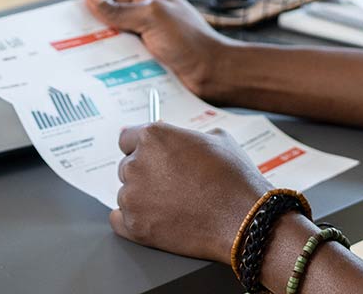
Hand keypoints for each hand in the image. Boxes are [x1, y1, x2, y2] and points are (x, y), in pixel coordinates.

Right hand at [84, 0, 237, 99]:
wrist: (216, 76)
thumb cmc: (189, 42)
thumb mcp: (151, 18)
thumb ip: (120, 9)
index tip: (69, 11)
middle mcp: (148, 17)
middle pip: (111, 16)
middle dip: (92, 25)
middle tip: (67, 38)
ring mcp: (149, 40)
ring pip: (116, 40)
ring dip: (101, 47)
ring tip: (78, 59)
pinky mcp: (150, 61)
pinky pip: (126, 60)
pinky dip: (113, 64)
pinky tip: (99, 74)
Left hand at [112, 123, 269, 261]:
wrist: (244, 219)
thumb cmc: (233, 178)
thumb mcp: (217, 138)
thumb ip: (186, 135)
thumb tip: (177, 141)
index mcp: (153, 136)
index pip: (127, 138)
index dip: (141, 148)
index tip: (149, 157)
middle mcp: (136, 163)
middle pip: (127, 166)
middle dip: (145, 174)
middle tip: (170, 184)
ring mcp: (133, 196)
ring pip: (126, 193)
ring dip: (142, 198)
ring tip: (172, 205)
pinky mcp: (135, 226)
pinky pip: (118, 220)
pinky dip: (132, 220)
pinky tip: (152, 219)